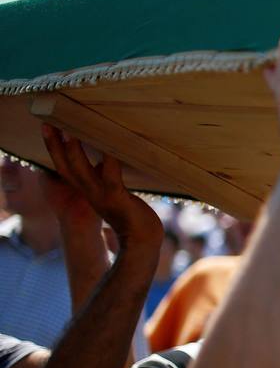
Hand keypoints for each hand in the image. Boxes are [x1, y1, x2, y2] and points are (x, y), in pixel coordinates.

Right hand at [40, 124, 161, 249]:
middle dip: (54, 146)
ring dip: (73, 151)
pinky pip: (110, 175)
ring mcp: (102, 197)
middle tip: (47, 124)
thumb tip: (106, 160)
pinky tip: (109, 143)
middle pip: (65, 167)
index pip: (65, 170)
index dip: (55, 151)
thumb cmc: (134, 218)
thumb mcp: (116, 196)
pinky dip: (109, 158)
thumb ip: (108, 180)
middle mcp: (90, 194)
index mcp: (89, 193)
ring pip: (80, 171)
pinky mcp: (117, 199)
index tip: (49, 130)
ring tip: (69, 131)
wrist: (143, 243)